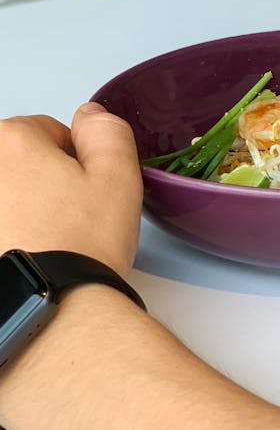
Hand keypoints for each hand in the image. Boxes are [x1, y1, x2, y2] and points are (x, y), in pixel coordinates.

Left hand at [0, 104, 141, 276]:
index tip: (85, 187)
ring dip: (27, 210)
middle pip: (21, 162)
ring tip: (52, 242)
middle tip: (72, 215)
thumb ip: (106, 129)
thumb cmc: (80, 247)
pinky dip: (14, 237)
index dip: (76, 157)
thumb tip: (89, 117)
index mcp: (12, 143)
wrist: (51, 313)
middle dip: (46, 181)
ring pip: (10, 197)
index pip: (48, 130)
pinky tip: (30, 259)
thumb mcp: (118, 172)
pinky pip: (5, 227)